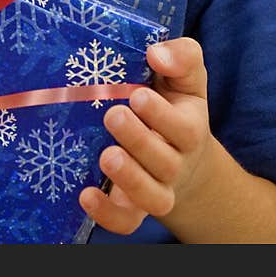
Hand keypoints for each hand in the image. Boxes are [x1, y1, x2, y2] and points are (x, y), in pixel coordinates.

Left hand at [78, 36, 212, 234]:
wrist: (183, 157)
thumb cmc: (174, 105)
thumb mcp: (184, 77)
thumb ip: (181, 57)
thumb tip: (157, 54)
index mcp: (189, 128)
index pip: (184, 128)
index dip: (162, 115)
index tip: (139, 96)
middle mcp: (175, 162)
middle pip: (164, 162)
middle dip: (139, 140)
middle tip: (114, 115)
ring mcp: (155, 187)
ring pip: (151, 196)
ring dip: (129, 178)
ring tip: (106, 156)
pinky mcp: (133, 207)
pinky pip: (126, 222)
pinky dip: (108, 214)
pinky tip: (86, 195)